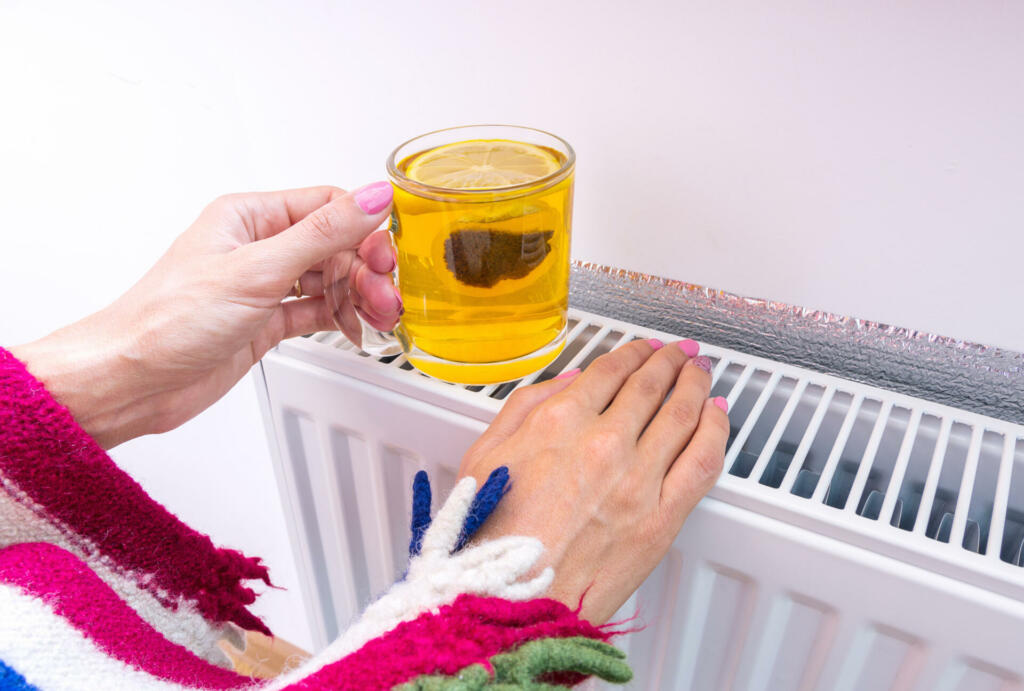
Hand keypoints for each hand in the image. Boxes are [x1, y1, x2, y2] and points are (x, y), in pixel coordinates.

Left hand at [11, 184, 399, 447]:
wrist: (132, 380)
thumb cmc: (168, 321)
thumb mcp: (257, 270)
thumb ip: (321, 234)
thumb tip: (371, 199)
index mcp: (249, 217)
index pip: (326, 207)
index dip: (364, 229)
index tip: (386, 257)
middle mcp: (257, 247)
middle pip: (334, 245)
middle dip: (365, 270)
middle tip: (382, 297)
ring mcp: (262, 285)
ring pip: (329, 279)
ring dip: (357, 296)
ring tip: (376, 317)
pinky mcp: (264, 321)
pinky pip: (315, 310)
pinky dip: (339, 318)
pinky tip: (355, 327)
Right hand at [458, 339, 729, 623]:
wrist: (512, 604)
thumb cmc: (492, 539)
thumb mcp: (483, 456)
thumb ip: (524, 407)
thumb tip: (566, 381)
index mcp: (559, 423)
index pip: (609, 370)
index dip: (632, 352)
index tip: (642, 349)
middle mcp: (604, 443)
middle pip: (650, 386)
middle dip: (670, 361)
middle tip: (679, 352)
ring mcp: (637, 480)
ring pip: (683, 414)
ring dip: (695, 384)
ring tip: (700, 372)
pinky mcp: (662, 518)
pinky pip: (702, 461)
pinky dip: (716, 429)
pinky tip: (717, 415)